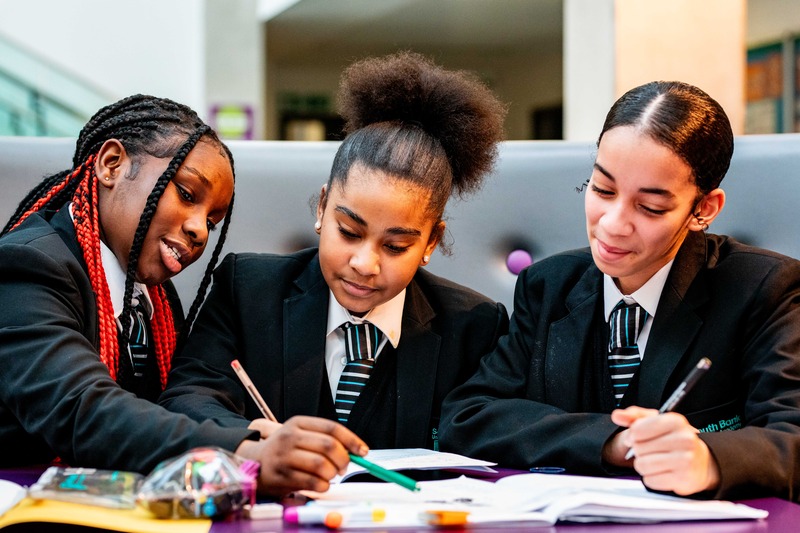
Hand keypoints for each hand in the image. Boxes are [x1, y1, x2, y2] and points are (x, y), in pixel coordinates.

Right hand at [236, 415, 367, 496]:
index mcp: (298, 423)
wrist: (255, 462)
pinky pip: (312, 482)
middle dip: (343, 459)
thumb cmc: (285, 449)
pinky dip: (323, 485)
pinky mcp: (281, 475)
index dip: (351, 440)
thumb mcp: (301, 435)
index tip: (363, 451)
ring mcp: (284, 456)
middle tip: (344, 467)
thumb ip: (324, 438)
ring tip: (331, 475)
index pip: (331, 427)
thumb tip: (356, 450)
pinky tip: (321, 484)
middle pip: (328, 446)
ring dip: (332, 473)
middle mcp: (290, 437)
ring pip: (321, 465)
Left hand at [610, 406, 720, 495]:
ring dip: (643, 465)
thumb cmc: (674, 440)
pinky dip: (652, 478)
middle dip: (640, 451)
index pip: (638, 429)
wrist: (700, 461)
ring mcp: (685, 459)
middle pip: (638, 448)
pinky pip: (650, 481)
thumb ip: (634, 416)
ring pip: (642, 465)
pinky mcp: (683, 479)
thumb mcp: (656, 421)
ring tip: (655, 461)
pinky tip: (662, 472)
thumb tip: (617, 415)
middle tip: (652, 451)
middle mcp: (684, 439)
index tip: (636, 437)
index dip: (632, 435)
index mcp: (675, 421)